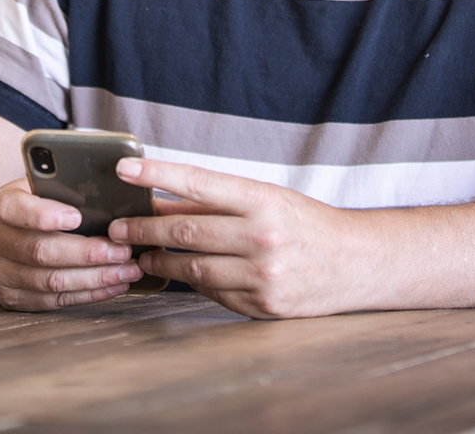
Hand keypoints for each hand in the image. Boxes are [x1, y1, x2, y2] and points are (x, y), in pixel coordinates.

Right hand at [0, 178, 147, 310]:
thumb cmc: (33, 204)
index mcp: (1, 205)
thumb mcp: (39, 185)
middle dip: (87, 253)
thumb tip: (105, 194)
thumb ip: (62, 185)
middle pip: (41, 251)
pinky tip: (112, 285)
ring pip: (51, 281)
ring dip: (95, 278)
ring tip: (127, 270)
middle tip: (122, 250)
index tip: (77, 217)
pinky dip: (88, 294)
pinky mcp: (13, 298)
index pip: (16, 209)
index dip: (45, 215)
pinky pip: (54, 301)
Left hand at [108, 158, 356, 318]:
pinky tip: (180, 274)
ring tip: (140, 255)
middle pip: (185, 229)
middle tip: (117, 227)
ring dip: (159, 261)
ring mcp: (262, 275)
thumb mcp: (268, 199)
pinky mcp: (262, 304)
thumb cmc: (307, 224)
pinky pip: (212, 292)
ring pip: (192, 267)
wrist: (357, 264)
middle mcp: (262, 236)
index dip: (157, 174)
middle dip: (143, 228)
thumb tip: (163, 198)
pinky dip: (191, 282)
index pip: (199, 182)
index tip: (123, 170)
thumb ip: (218, 200)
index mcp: (263, 200)